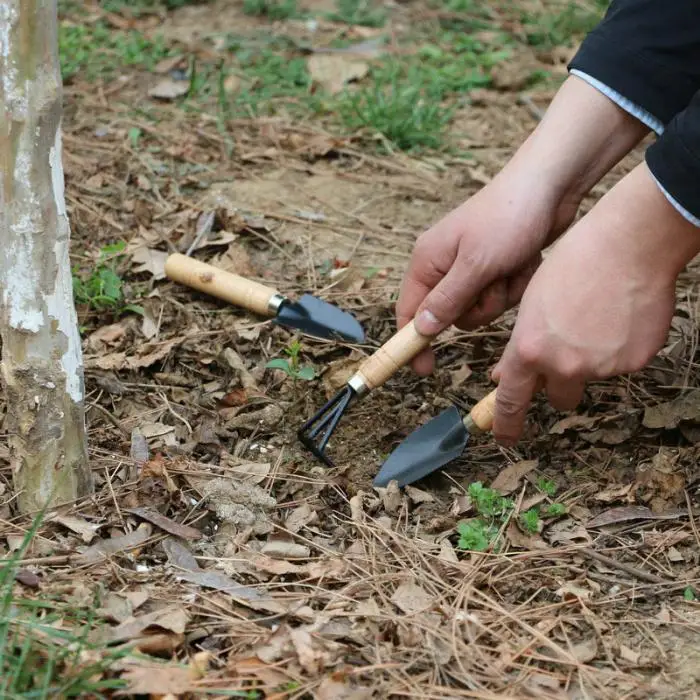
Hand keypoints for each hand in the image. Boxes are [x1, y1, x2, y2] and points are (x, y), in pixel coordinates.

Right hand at [396, 171, 576, 375]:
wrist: (551, 185)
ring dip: (501, 295)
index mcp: (428, 261)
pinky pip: (501, 295)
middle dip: (478, 307)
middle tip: (493, 283)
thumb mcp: (475, 265)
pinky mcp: (495, 266)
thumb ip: (447, 300)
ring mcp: (471, 266)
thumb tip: (420, 329)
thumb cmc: (508, 218)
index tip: (424, 370)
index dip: (413, 342)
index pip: (409, 311)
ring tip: (513, 266)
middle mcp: (445, 265)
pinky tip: (525, 260)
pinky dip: (516, 284)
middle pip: (451, 315)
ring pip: (481, 308)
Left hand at [491, 162, 699, 444]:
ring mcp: (601, 367)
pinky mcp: (633, 362)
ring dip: (592, 359)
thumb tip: (505, 374)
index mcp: (530, 349)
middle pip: (559, 397)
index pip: (511, 399)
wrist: (626, 245)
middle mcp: (563, 366)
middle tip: (569, 353)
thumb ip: (521, 345)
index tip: (502, 437)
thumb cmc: (573, 263)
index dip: (505, 423)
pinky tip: (621, 316)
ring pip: (592, 377)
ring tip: (599, 317)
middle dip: (560, 383)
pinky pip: (622, 364)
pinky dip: (621, 348)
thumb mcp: (531, 302)